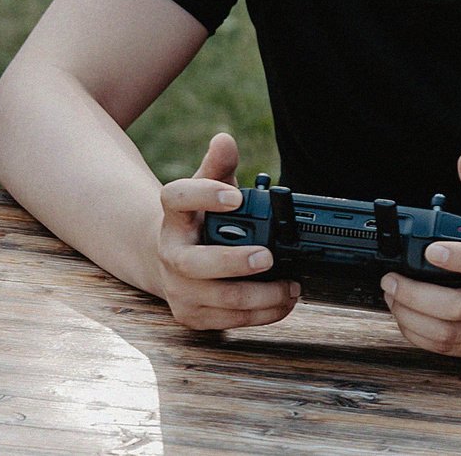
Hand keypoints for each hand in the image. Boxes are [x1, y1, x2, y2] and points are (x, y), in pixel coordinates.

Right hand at [154, 132, 301, 330]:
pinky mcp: (192, 316)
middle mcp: (171, 254)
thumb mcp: (205, 190)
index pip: (177, 199)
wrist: (169, 261)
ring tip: (291, 285)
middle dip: (234, 262)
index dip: (205, 196)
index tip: (236, 196)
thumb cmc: (196, 223)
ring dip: (262, 295)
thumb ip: (217, 166)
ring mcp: (179, 289)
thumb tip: (225, 140)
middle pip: (195, 264)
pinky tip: (282, 302)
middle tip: (267, 256)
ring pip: (221, 300)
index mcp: (173, 217)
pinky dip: (263, 314)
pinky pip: (231, 320)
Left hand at [380, 153, 460, 358]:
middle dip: (414, 295)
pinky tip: (407, 316)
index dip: (457, 258)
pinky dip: (421, 335)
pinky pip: (449, 349)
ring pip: (448, 335)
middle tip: (391, 279)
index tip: (431, 249)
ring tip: (393, 296)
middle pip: (458, 308)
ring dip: (411, 317)